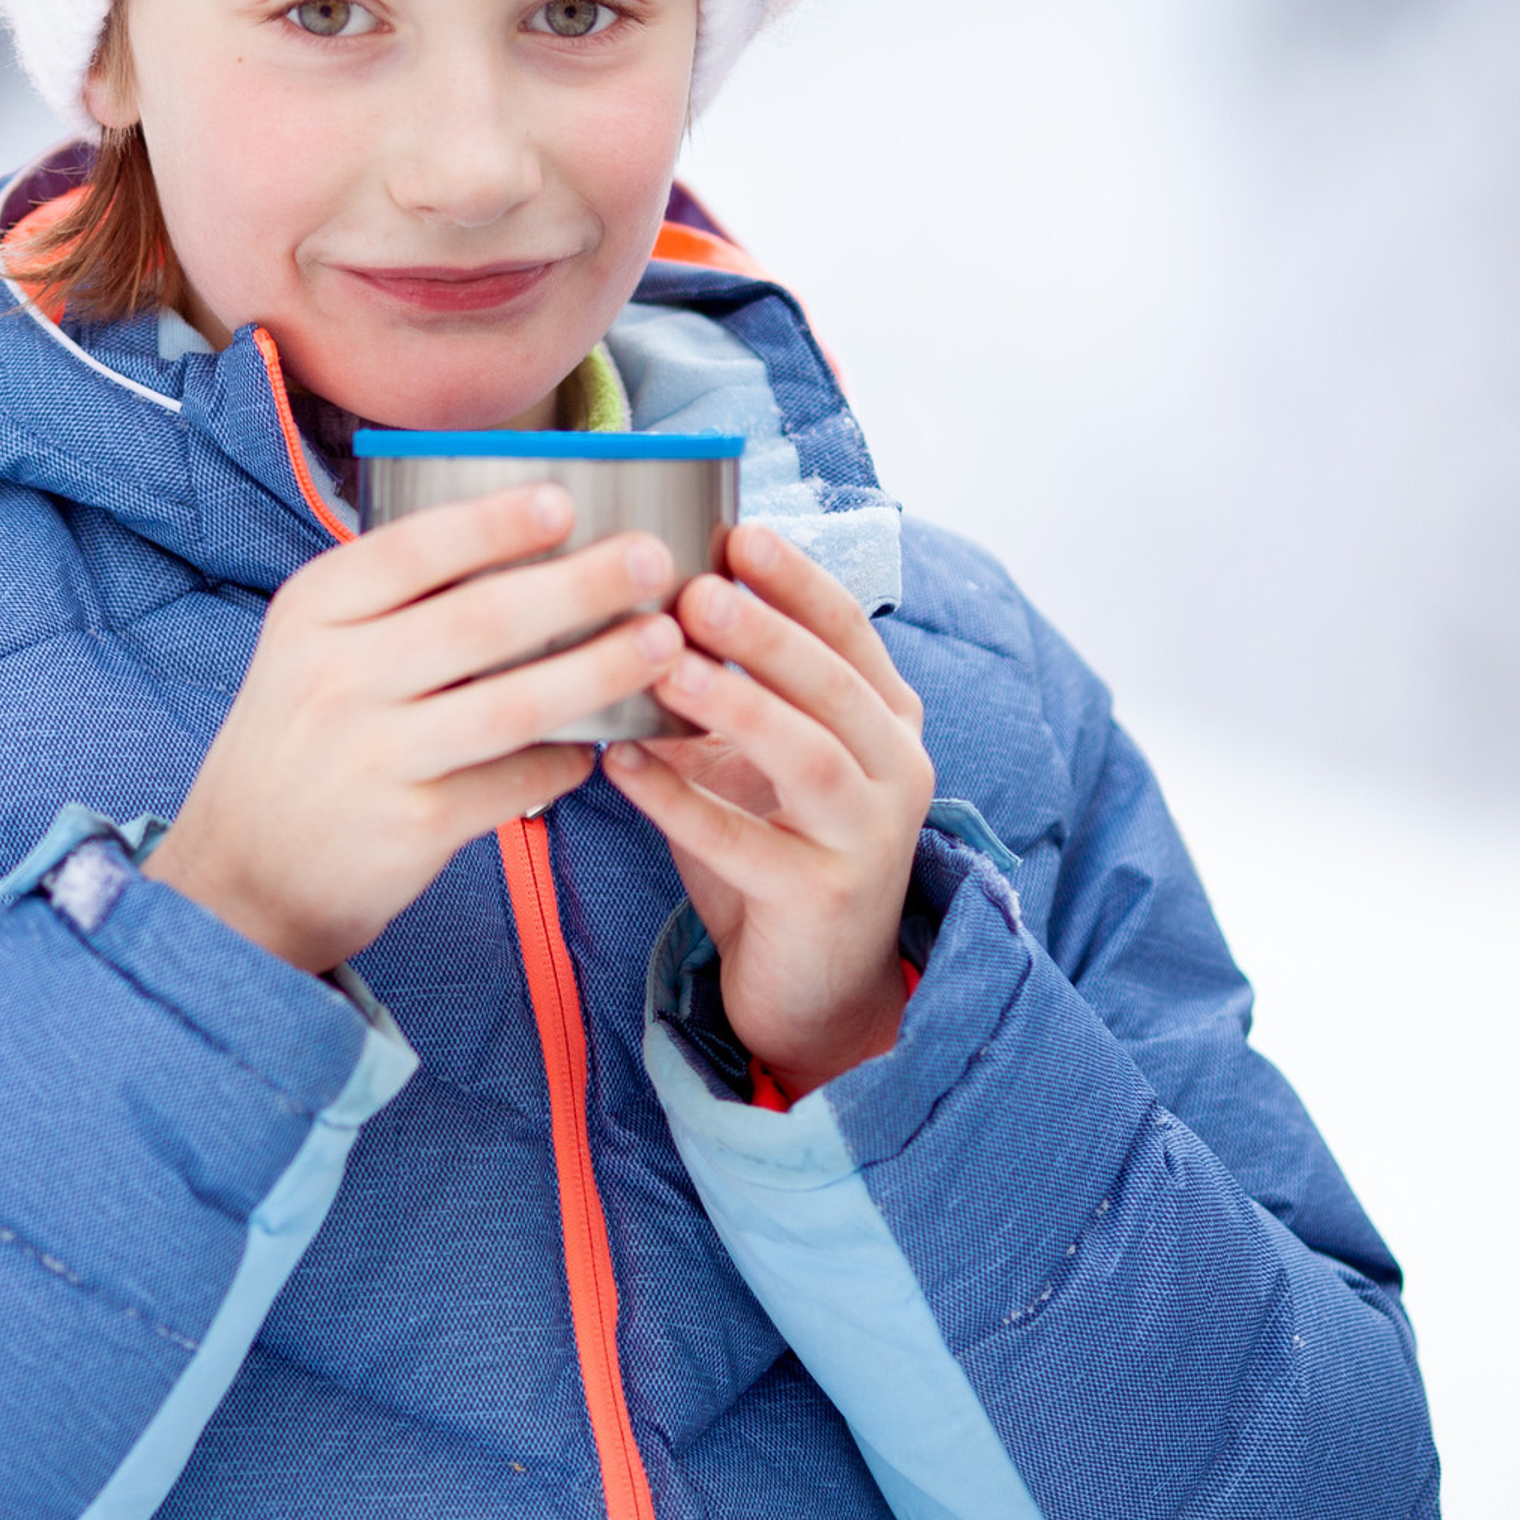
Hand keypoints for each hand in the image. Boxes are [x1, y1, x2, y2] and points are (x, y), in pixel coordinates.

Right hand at [148, 488, 680, 972]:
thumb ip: (391, 603)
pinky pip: (512, 782)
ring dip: (599, 669)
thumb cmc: (300, 744)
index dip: (493, 523)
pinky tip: (602, 747)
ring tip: (663, 642)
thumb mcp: (311, 652)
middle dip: (579, 584)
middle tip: (651, 560)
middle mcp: (335, 677)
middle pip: (478, 619)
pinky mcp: (410, 826)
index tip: (565, 499)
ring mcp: (372, 756)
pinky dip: (565, 762)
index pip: (410, 549)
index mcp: (312, 613)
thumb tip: (523, 544)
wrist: (239, 877)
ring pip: (511, 703)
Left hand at [603, 522, 934, 1094]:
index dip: (796, 579)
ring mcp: (869, 838)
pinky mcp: (824, 899)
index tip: (738, 532)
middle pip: (833, 685)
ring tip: (666, 666)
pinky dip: (681, 802)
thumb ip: (723, 690)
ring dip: (736, 705)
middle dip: (764, 631)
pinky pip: (747, 843)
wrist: (813, 987)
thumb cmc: (775, 847)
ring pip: (808, 758)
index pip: (850, 630)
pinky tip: (623, 767)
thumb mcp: (756, 757)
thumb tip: (639, 605)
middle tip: (695, 587)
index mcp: (887, 718)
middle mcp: (897, 769)